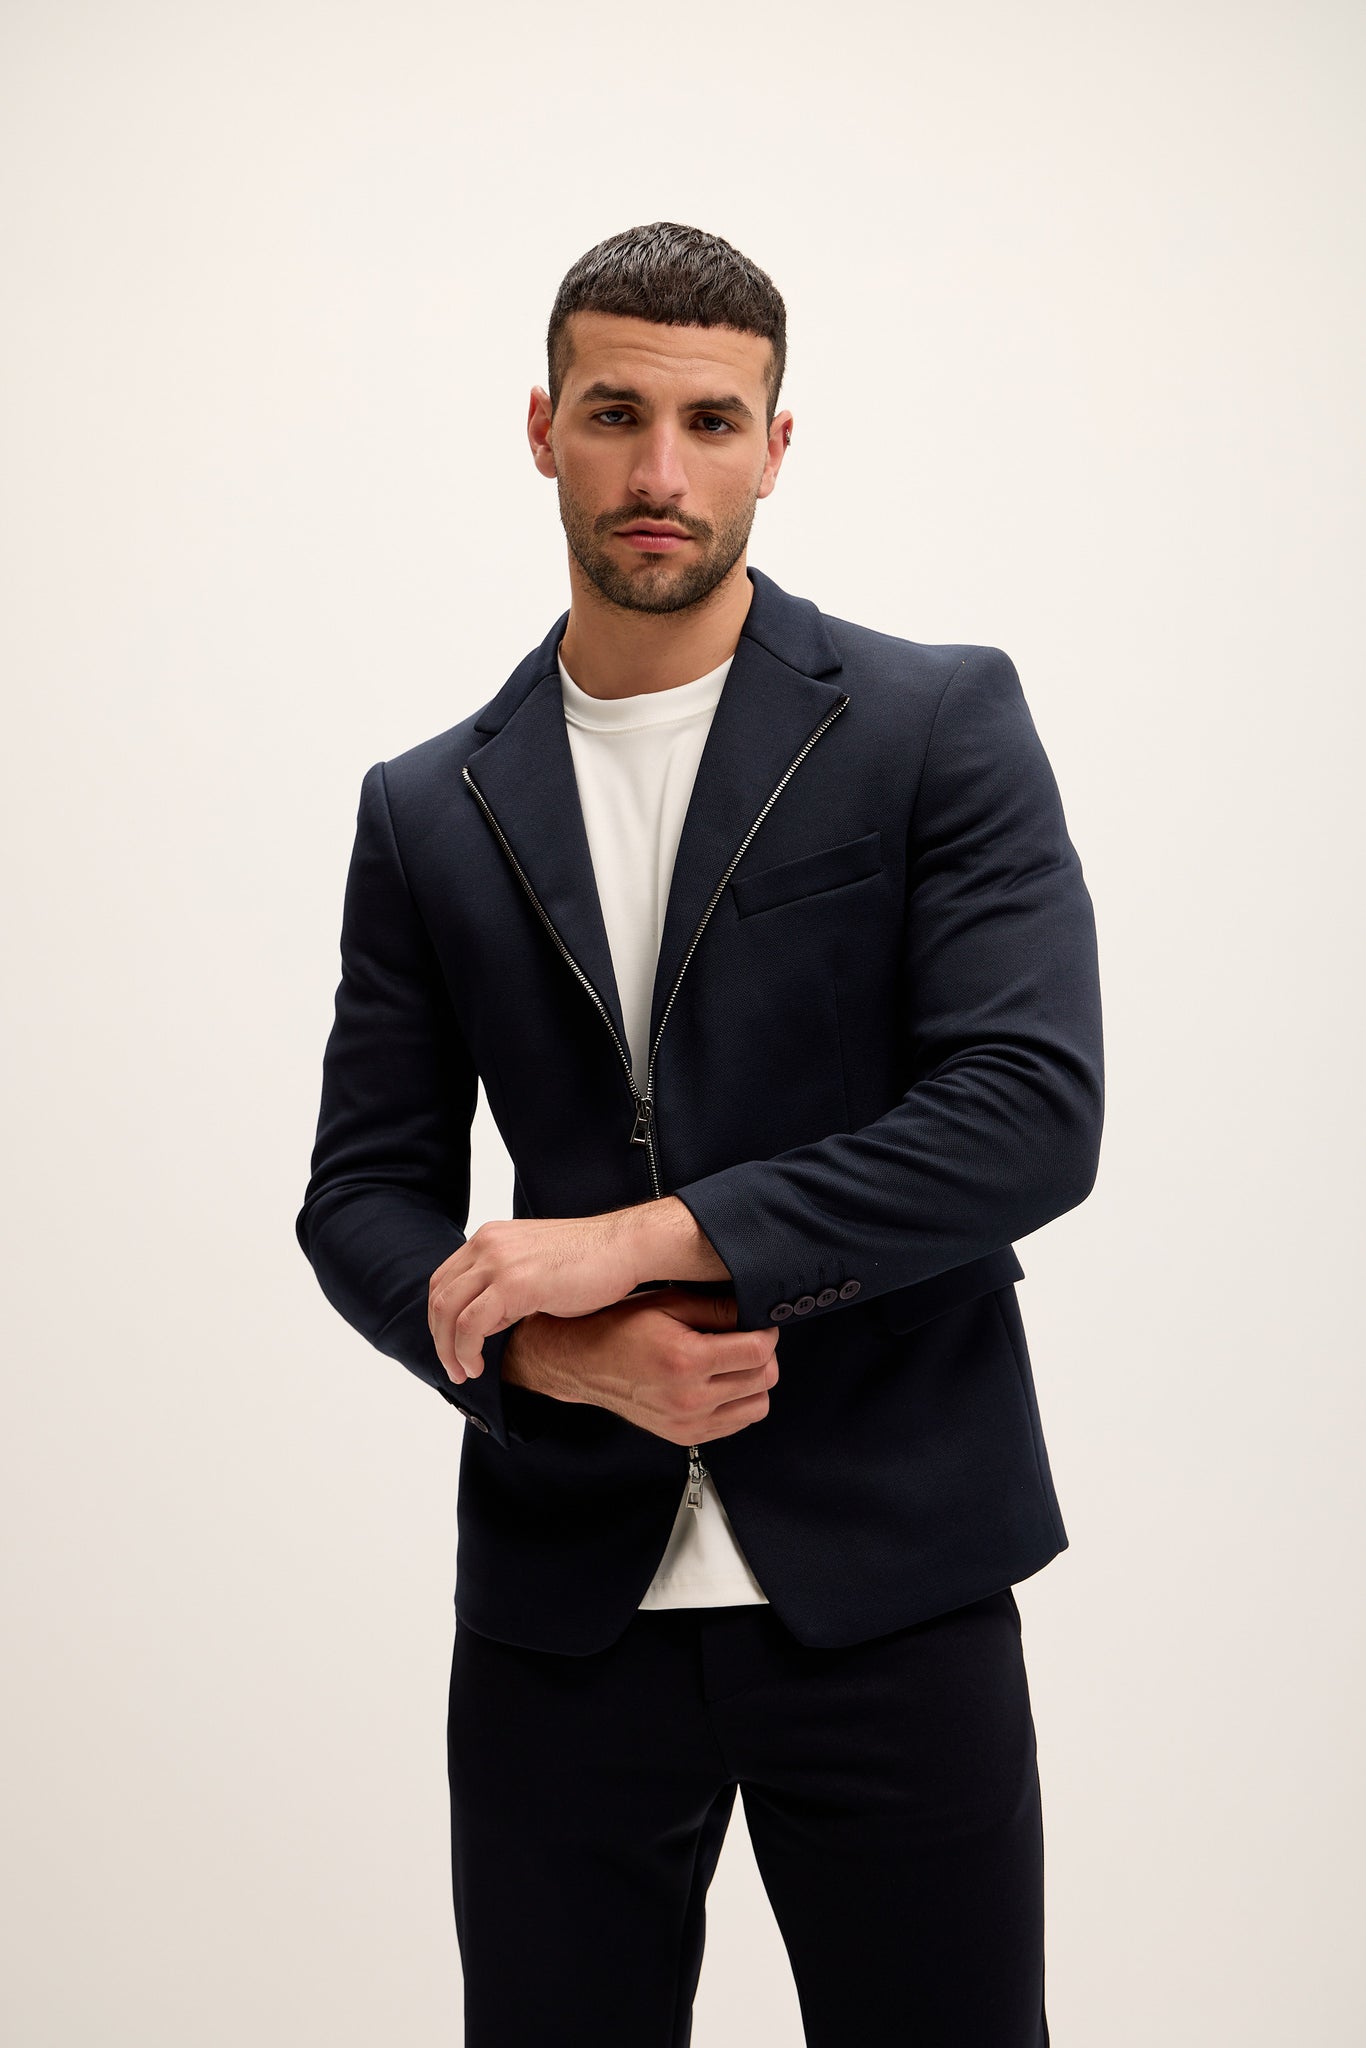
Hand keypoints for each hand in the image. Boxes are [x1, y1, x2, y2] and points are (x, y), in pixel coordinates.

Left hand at [428, 1200, 721, 1382]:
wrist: (625, 1248)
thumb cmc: (592, 1262)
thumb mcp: (535, 1269)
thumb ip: (505, 1286)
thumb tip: (486, 1321)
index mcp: (490, 1237)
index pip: (445, 1280)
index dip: (441, 1319)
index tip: (453, 1346)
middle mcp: (487, 1244)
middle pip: (439, 1296)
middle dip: (440, 1338)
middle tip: (454, 1368)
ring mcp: (498, 1261)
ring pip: (448, 1312)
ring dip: (449, 1350)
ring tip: (464, 1372)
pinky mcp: (513, 1283)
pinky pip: (470, 1324)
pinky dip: (466, 1350)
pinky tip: (478, 1366)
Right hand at [509, 1287, 780, 1445]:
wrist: (581, 1363)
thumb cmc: (618, 1327)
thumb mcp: (668, 1303)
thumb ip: (717, 1307)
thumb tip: (757, 1312)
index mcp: (686, 1360)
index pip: (759, 1351)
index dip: (766, 1331)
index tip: (757, 1322)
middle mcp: (689, 1399)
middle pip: (764, 1379)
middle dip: (763, 1354)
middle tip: (744, 1338)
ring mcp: (688, 1423)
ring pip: (758, 1406)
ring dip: (754, 1382)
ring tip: (732, 1362)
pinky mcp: (686, 1437)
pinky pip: (737, 1423)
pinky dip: (739, 1402)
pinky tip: (719, 1382)